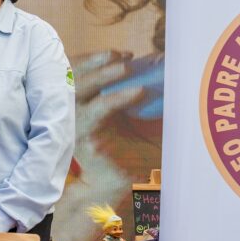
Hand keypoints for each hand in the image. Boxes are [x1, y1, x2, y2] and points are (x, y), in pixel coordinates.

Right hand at [51, 50, 152, 240]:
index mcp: (85, 104)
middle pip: (76, 76)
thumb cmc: (131, 155)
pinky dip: (117, 98)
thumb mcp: (138, 122)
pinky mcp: (83, 137)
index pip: (82, 73)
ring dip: (103, 74)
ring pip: (82, 89)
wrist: (119, 187)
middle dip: (96, 61)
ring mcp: (76, 123)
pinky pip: (98, 111)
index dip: (97, 59)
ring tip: (125, 65)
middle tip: (121, 54)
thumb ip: (146, 100)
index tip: (124, 53)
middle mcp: (75, 111)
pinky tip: (138, 91)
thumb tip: (164, 72)